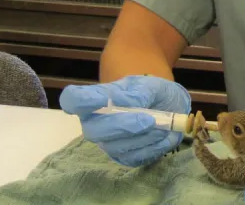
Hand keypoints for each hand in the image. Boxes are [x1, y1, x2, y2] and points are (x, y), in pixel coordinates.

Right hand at [58, 75, 190, 166]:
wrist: (172, 109)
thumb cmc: (153, 93)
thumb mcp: (149, 85)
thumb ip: (138, 93)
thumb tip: (129, 104)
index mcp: (94, 99)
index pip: (72, 100)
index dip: (79, 101)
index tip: (97, 99)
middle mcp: (95, 123)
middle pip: (93, 131)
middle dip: (122, 126)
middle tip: (149, 119)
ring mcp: (108, 143)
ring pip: (116, 147)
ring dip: (144, 136)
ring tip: (162, 124)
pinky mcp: (124, 158)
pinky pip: (134, 158)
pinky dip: (153, 146)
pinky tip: (162, 135)